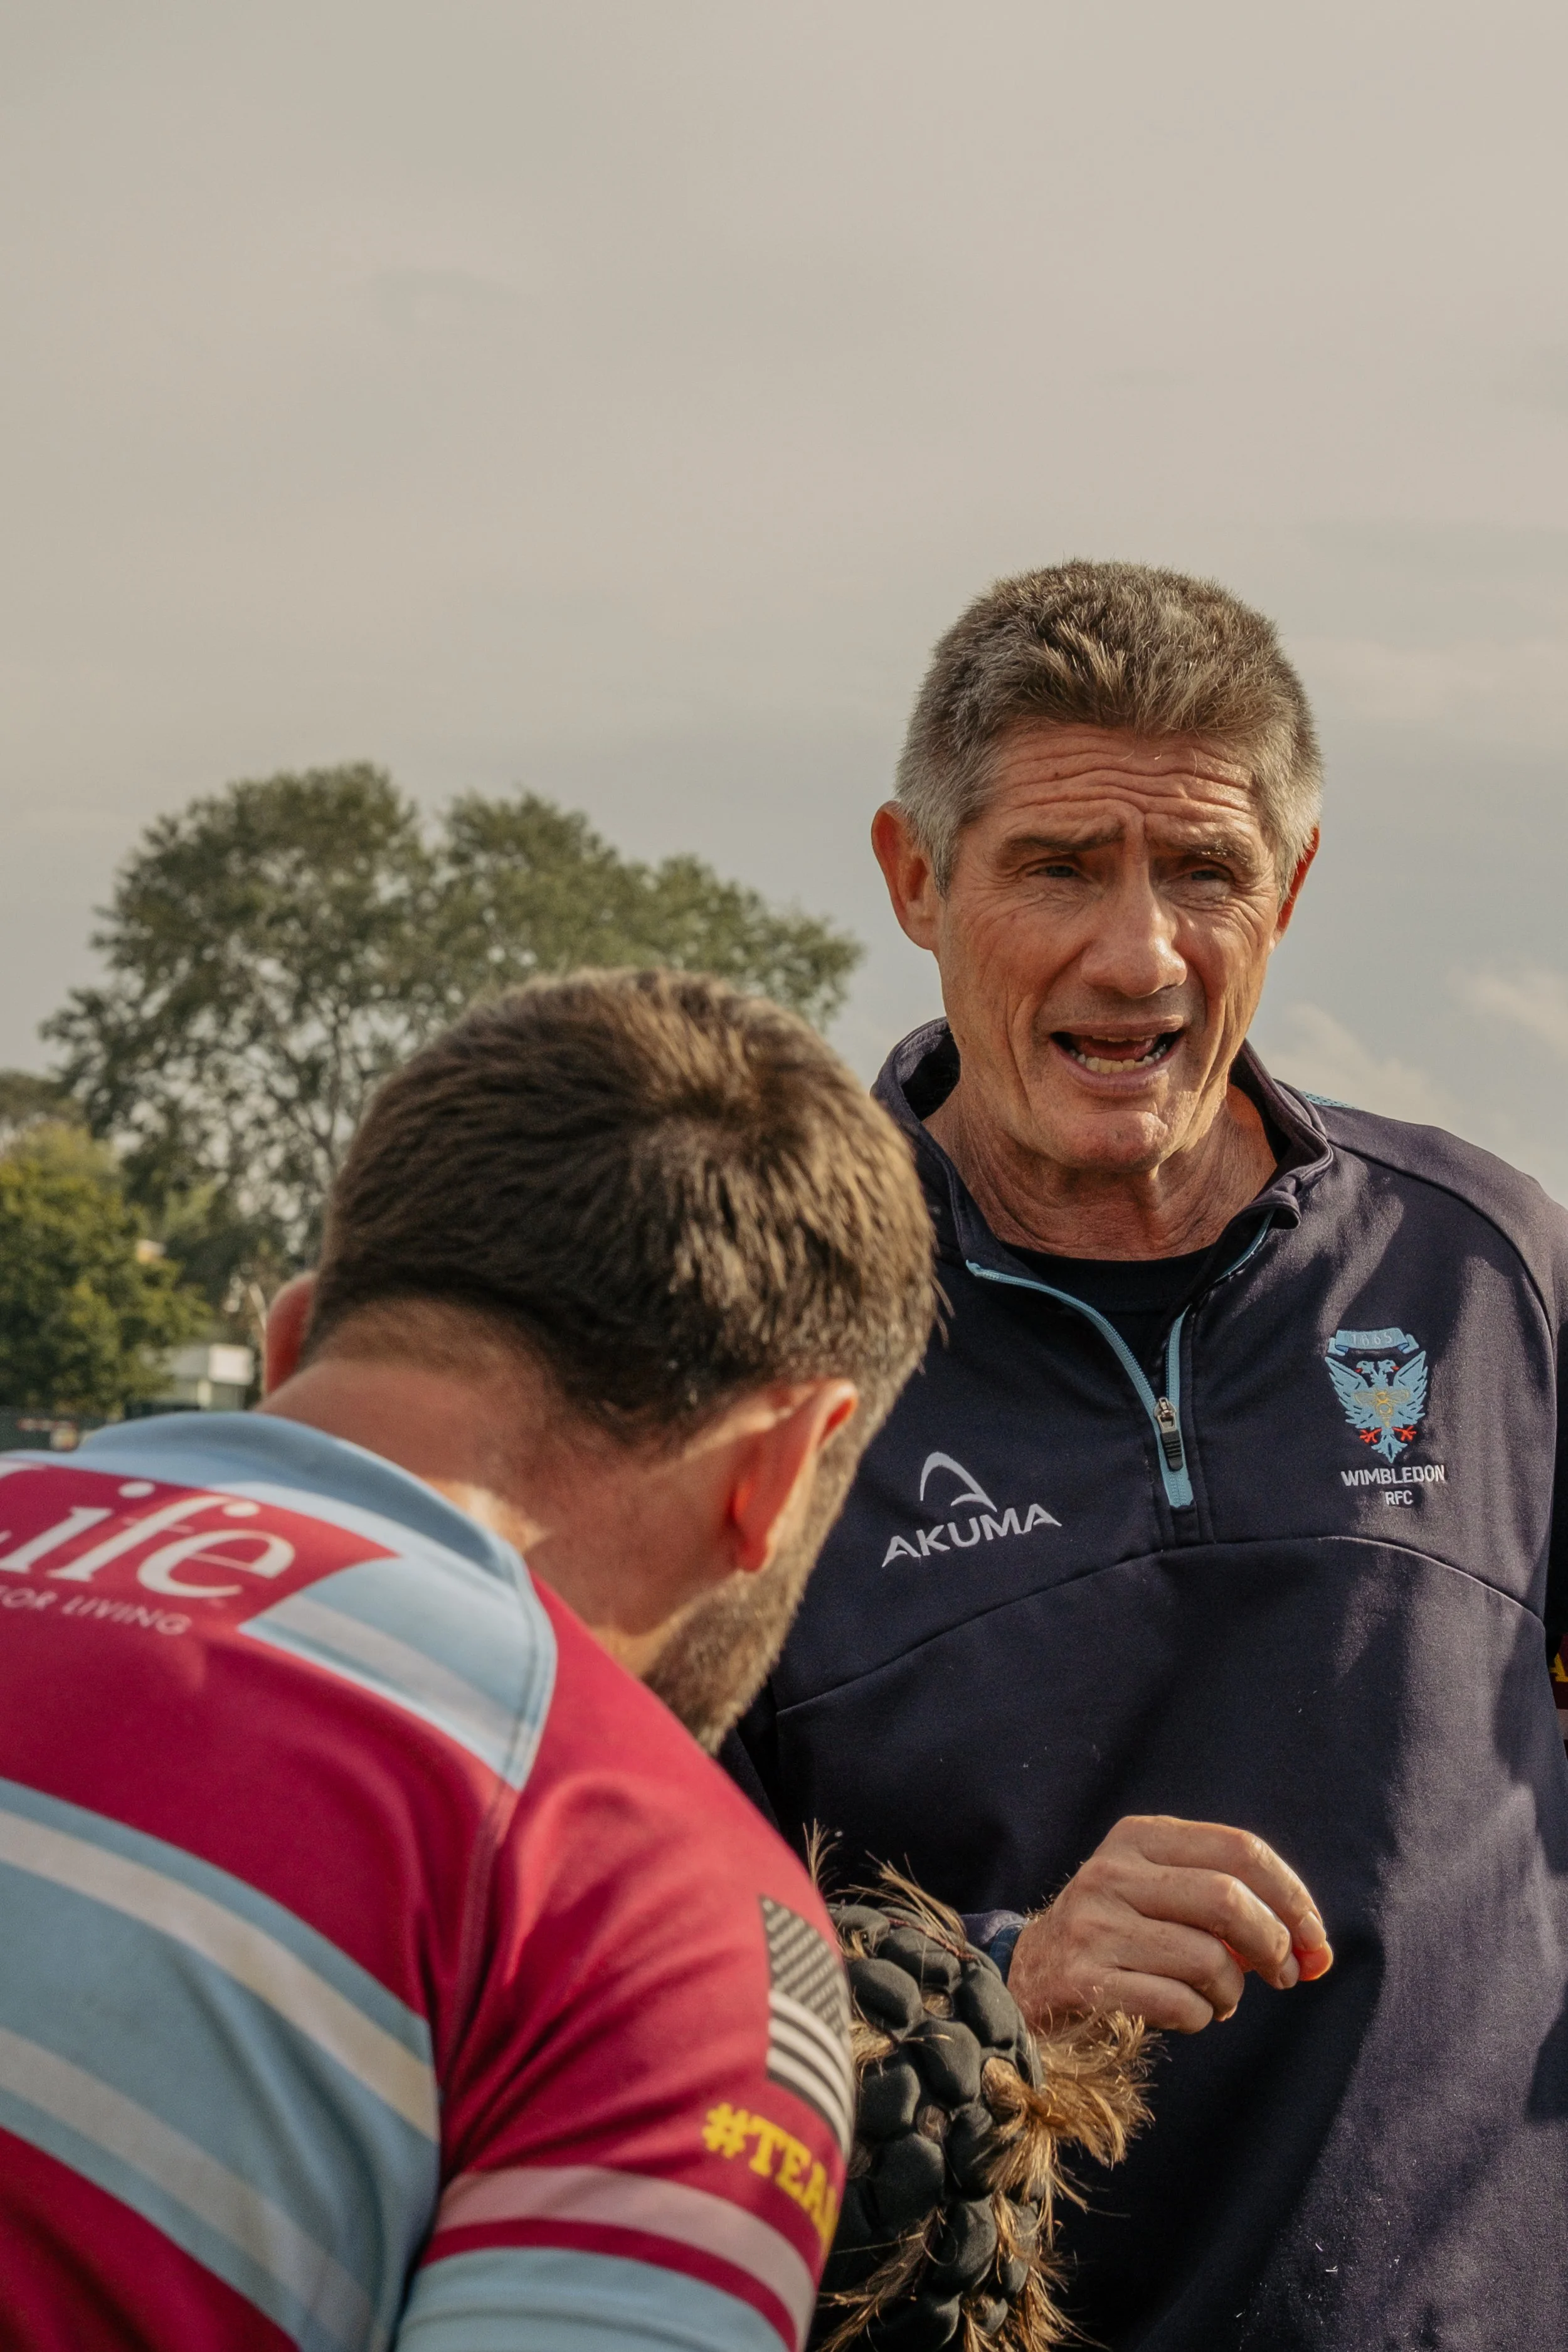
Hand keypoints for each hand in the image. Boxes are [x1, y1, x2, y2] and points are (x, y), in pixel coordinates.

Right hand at [1008, 1814, 1332, 2034]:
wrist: (1026, 1977)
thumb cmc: (1119, 1936)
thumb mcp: (1160, 1895)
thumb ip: (1229, 1906)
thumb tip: (1315, 1949)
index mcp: (1140, 1837)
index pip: (1240, 1849)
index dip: (1292, 1896)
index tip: (1314, 1939)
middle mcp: (1113, 1872)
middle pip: (1228, 1898)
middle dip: (1274, 1944)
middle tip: (1284, 1975)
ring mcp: (1095, 1924)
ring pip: (1208, 1957)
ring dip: (1233, 1991)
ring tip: (1219, 1998)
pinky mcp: (1085, 1979)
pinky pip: (1178, 2003)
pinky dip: (1200, 2017)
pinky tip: (1187, 2013)